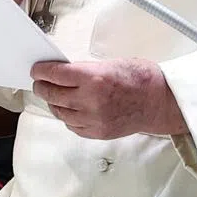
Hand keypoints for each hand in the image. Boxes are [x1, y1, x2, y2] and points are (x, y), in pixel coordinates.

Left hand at [31, 59, 188, 138]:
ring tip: (54, 95)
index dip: (42, 71)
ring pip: (60, 112)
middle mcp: (90, 100)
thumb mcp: (111, 64)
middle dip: (42, 86)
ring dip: (54, 102)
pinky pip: (72, 126)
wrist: (160, 102)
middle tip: (40, 81)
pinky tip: (69, 109)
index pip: (56, 74)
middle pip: (52, 94)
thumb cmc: (141, 78)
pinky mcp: (97, 133)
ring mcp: (93, 119)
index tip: (36, 69)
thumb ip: (86, 70)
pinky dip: (67, 116)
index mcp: (94, 78)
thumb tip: (64, 73)